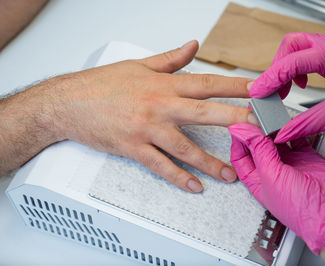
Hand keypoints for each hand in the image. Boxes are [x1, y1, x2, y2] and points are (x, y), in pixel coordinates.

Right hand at [48, 40, 253, 192]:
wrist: (67, 103)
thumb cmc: (101, 84)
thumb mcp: (139, 66)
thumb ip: (170, 59)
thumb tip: (193, 46)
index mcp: (162, 85)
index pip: (206, 83)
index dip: (233, 86)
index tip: (256, 90)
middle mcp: (158, 107)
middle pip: (203, 112)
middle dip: (234, 119)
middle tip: (257, 128)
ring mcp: (146, 129)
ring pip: (185, 147)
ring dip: (210, 162)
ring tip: (229, 174)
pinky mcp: (133, 148)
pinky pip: (160, 166)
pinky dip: (178, 177)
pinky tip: (194, 185)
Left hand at [228, 123, 324, 253]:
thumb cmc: (301, 209)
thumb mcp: (272, 176)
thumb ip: (258, 150)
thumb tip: (242, 132)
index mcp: (257, 180)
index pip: (241, 157)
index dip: (238, 141)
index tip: (239, 126)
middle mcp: (272, 172)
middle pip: (257, 147)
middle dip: (255, 132)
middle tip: (256, 118)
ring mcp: (290, 164)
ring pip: (276, 141)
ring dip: (273, 130)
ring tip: (271, 119)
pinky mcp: (307, 157)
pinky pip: (297, 139)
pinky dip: (293, 130)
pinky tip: (289, 124)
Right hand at [249, 33, 324, 142]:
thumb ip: (308, 124)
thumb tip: (284, 132)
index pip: (293, 61)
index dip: (272, 77)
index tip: (258, 92)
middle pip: (289, 45)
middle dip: (275, 68)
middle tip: (270, 90)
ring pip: (293, 48)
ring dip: (282, 69)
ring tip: (281, 91)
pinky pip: (301, 56)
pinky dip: (292, 70)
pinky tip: (296, 85)